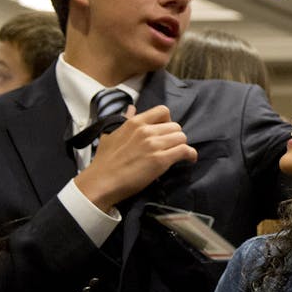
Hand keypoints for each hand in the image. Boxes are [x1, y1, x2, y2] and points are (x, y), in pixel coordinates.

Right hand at [74, 106, 196, 211]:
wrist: (101, 182)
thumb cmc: (104, 162)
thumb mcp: (111, 134)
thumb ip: (124, 120)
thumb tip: (131, 108)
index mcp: (134, 123)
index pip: (163, 111)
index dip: (168, 121)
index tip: (165, 131)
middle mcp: (145, 131)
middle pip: (175, 126)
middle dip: (175, 137)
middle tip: (170, 147)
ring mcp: (154, 145)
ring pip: (182, 138)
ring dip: (182, 146)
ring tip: (177, 154)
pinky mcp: (161, 160)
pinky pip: (185, 151)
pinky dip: (190, 155)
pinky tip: (189, 159)